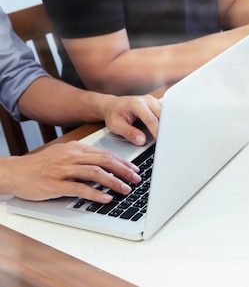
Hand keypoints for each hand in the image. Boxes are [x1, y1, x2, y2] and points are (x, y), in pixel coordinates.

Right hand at [4, 141, 140, 201]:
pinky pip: (79, 188)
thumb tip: (107, 165)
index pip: (105, 153)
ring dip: (113, 182)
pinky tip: (106, 198)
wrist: (15, 172)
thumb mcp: (64, 155)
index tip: (134, 170)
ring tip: (125, 189)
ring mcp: (62, 170)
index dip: (122, 162)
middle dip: (123, 170)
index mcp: (75, 148)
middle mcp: (71, 156)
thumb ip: (83, 158)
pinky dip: (95, 193)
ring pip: (95, 173)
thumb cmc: (40, 166)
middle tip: (136, 179)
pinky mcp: (55, 184)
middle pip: (104, 161)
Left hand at [103, 95, 160, 144]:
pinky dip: (164, 121)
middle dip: (163, 129)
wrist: (112, 106)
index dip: (156, 131)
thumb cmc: (114, 114)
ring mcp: (153, 100)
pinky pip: (164, 113)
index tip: (159, 141)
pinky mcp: (156, 103)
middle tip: (163, 141)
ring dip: (164, 125)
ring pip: (165, 114)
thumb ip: (129, 133)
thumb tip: (141, 140)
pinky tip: (161, 129)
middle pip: (161, 115)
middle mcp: (147, 100)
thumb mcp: (116, 125)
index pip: (151, 119)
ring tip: (163, 136)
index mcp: (136, 103)